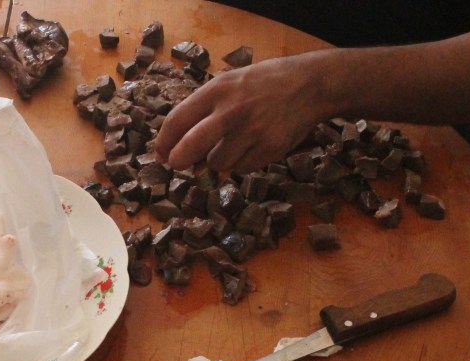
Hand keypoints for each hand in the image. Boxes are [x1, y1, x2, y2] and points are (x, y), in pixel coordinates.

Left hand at [153, 55, 326, 172]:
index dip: (164, 142)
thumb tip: (178, 147)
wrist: (309, 85)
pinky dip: (241, 163)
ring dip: (217, 161)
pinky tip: (251, 146)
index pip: (178, 120)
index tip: (160, 154)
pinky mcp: (270, 148)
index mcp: (217, 90)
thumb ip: (204, 109)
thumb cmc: (262, 84)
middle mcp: (232, 110)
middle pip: (191, 147)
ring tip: (231, 144)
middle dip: (179, 161)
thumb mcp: (229, 82)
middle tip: (177, 165)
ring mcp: (252, 131)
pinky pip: (242, 168)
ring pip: (217, 163)